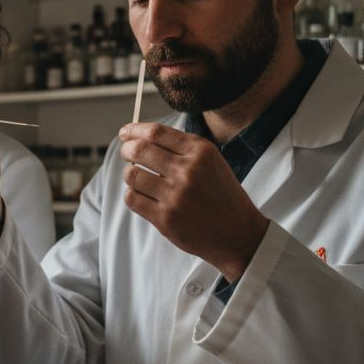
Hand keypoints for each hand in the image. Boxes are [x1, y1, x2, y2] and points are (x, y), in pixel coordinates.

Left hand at [118, 122, 268, 281]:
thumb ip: (181, 148)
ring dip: (130, 174)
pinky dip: (132, 194)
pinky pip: (132, 198)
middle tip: (127, 153)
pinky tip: (143, 195)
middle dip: (127, 149)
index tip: (125, 132)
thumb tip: (139, 136)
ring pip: (132, 175)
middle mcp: (188, 171)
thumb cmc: (221, 195)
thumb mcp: (211, 162)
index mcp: (201, 151)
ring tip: (139, 178)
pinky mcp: (165, 218)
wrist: (238, 233)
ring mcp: (175, 195)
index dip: (135, 130)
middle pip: (139, 150)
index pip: (156, 132)